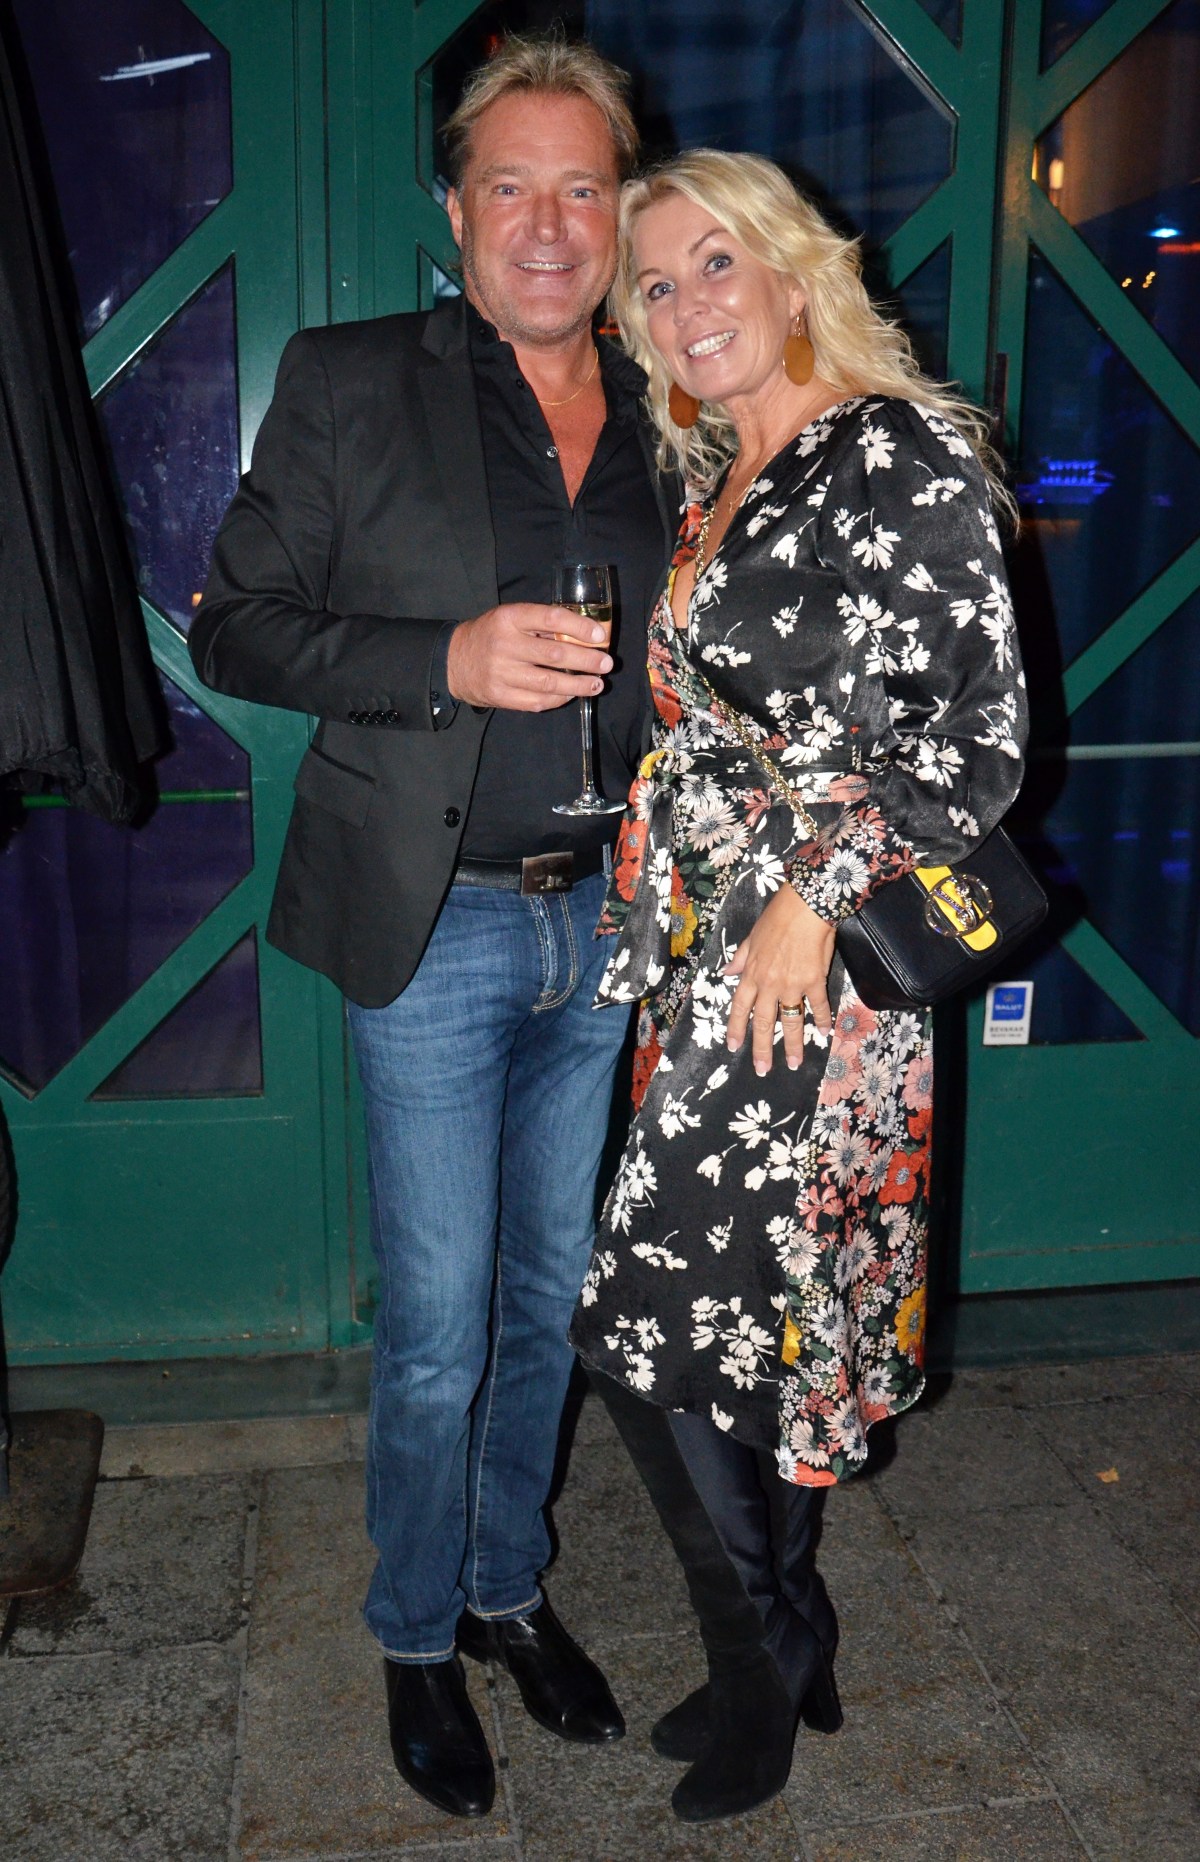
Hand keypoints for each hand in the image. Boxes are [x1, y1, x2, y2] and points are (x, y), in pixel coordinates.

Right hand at [446, 604, 612, 710]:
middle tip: (606, 663)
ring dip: (579, 684)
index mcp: (509, 618)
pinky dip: (560, 698)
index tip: (599, 636)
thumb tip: (583, 634)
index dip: (579, 627)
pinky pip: (538, 700)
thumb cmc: (491, 635)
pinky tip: (573, 694)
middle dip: (586, 660)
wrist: (454, 662)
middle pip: (554, 654)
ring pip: (549, 682)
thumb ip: (539, 624)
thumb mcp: (510, 618)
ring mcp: (501, 673)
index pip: (550, 618)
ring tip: (597, 684)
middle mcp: (504, 645)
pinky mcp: (500, 696)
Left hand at [724, 886, 835, 1074]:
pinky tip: (825, 1033)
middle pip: (764, 1023)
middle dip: (762, 1049)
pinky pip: (818, 1006)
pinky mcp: (815, 981)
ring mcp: (792, 985)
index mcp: (752, 974)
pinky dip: (823, 1020)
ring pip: (791, 1021)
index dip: (737, 1029)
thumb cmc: (777, 917)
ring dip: (794, 1044)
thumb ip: (740, 958)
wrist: (805, 906)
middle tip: (763, 1069)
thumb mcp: (751, 937)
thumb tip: (727, 972)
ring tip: (796, 1063)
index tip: (734, 1047)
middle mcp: (769, 984)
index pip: (740, 1007)